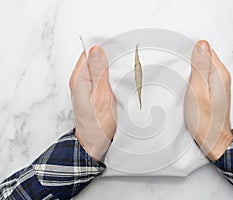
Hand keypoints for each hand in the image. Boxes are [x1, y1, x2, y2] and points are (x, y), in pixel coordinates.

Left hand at [69, 46, 115, 161]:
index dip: (104, 48)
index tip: (119, 48)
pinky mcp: (93, 92)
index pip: (89, 52)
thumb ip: (98, 73)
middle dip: (110, 58)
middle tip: (126, 61)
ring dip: (112, 68)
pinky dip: (112, 77)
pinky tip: (120, 80)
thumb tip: (96, 49)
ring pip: (100, 68)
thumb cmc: (97, 124)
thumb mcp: (101, 96)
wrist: (94, 143)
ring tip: (125, 70)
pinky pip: (102, 78)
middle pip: (95, 59)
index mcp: (79, 78)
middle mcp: (80, 80)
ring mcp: (87, 86)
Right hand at [185, 40, 232, 160]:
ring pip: (202, 67)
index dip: (190, 53)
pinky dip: (193, 78)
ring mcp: (219, 83)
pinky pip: (202, 76)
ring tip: (182, 81)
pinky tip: (187, 86)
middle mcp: (222, 76)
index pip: (205, 50)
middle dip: (189, 62)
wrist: (214, 140)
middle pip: (204, 57)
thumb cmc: (205, 121)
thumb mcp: (198, 92)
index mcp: (219, 74)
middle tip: (179, 74)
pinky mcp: (214, 89)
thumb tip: (202, 45)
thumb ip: (200, 68)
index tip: (179, 62)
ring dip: (190, 70)